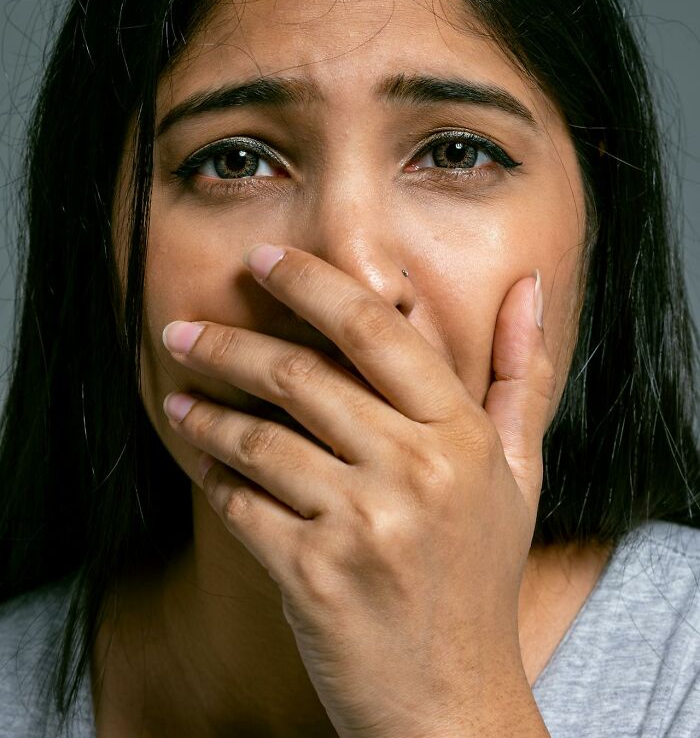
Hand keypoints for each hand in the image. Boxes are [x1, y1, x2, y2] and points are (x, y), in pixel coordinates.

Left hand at [161, 244, 552, 737]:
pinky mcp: (313, 576)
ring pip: (259, 438)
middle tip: (183, 329)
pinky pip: (241, 504)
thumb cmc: (479, 576)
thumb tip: (528, 287)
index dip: (311, 283)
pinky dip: (213, 477)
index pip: (376, 329)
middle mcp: (415, 471)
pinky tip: (201, 460)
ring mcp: (363, 525)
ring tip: (179, 393)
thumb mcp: (518, 472)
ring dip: (206, 411)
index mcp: (460, 434)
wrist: (452, 704)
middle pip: (302, 375)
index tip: (263, 261)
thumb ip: (522, 374)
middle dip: (229, 343)